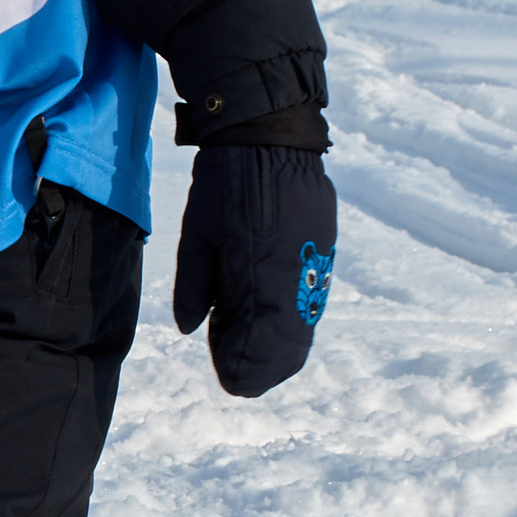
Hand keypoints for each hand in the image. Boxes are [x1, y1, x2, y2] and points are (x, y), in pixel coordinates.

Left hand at [173, 145, 335, 395]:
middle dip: (262, 369)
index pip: (256, 350)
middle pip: (286, 352)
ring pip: (303, 332)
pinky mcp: (325, 254)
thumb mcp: (196, 236)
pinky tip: (264, 315)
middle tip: (235, 368)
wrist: (271, 138)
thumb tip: (191, 330)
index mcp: (257, 280)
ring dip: (277, 349)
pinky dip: (290, 323)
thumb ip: (194, 287)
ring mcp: (314, 269)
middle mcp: (293, 282)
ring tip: (245, 340)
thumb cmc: (225, 186)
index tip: (228, 379)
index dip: (241, 371)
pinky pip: (311, 305)